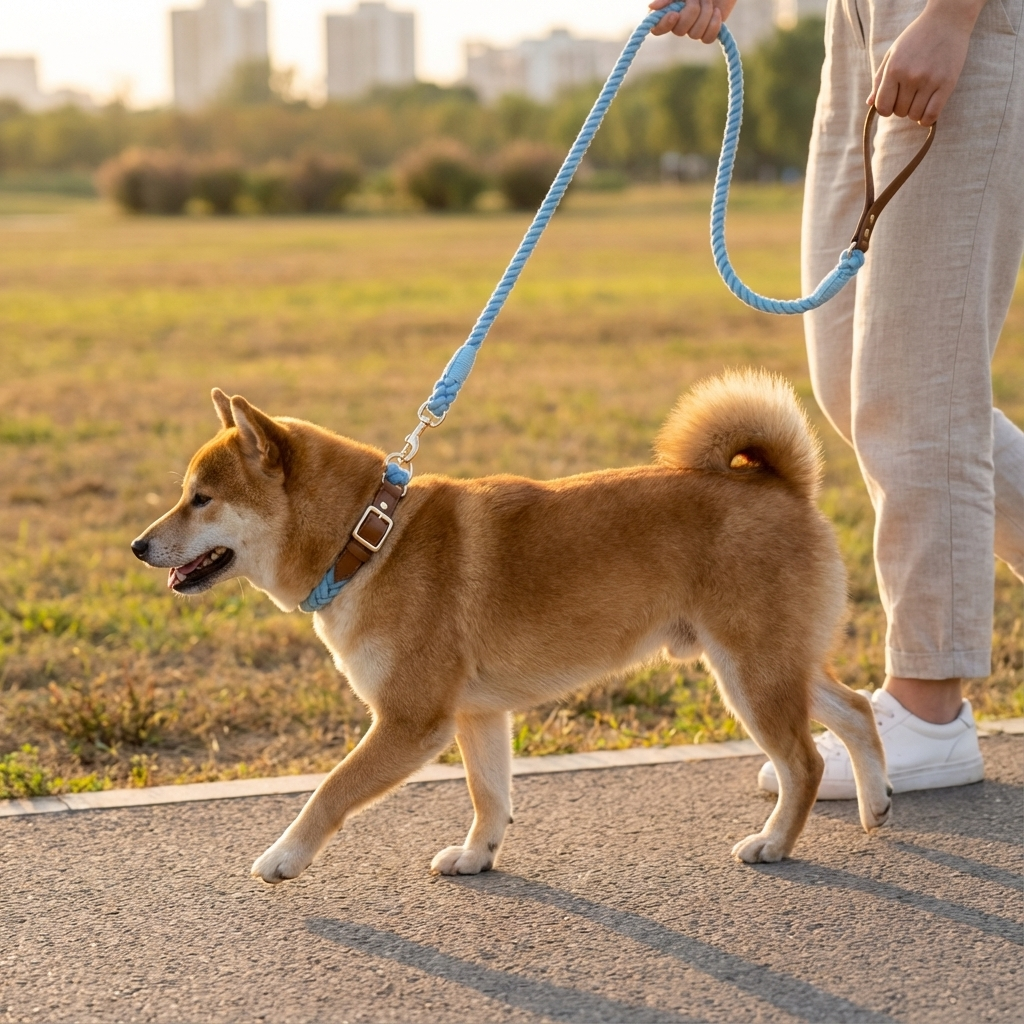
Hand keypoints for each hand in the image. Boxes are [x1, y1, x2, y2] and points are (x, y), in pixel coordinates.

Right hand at [649, 0, 737, 43]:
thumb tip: (651, 7)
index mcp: (668, 12)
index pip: (657, 28)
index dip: (665, 25)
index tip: (674, 14)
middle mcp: (678, 24)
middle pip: (680, 31)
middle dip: (692, 11)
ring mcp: (692, 29)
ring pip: (695, 34)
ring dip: (705, 13)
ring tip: (709, 0)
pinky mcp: (707, 33)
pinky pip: (708, 38)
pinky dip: (714, 24)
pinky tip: (716, 12)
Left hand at [868, 0, 984, 124]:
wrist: (947, 20)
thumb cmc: (916, 38)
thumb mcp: (892, 54)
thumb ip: (880, 79)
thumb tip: (870, 104)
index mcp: (894, 69)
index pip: (882, 106)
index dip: (885, 109)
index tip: (892, 102)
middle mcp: (910, 76)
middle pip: (899, 112)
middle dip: (901, 107)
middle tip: (909, 94)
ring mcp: (929, 80)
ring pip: (914, 115)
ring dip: (915, 112)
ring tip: (919, 98)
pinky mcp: (947, 83)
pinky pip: (932, 115)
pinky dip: (926, 119)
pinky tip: (926, 112)